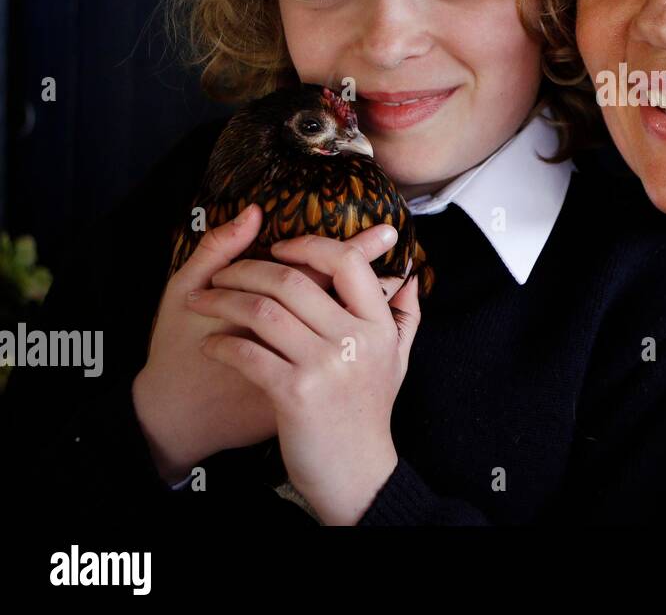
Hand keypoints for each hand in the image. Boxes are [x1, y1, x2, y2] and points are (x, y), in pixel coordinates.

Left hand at [187, 232, 422, 524]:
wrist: (357, 473)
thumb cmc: (369, 414)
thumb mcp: (397, 361)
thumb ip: (404, 316)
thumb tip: (409, 277)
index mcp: (378, 326)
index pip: (347, 262)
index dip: (309, 245)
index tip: (280, 246)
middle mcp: (355, 340)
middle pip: (293, 281)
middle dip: (248, 269)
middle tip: (224, 272)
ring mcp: (325, 366)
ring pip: (263, 312)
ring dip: (224, 301)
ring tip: (204, 301)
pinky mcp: (295, 394)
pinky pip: (248, 353)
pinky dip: (222, 344)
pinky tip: (211, 344)